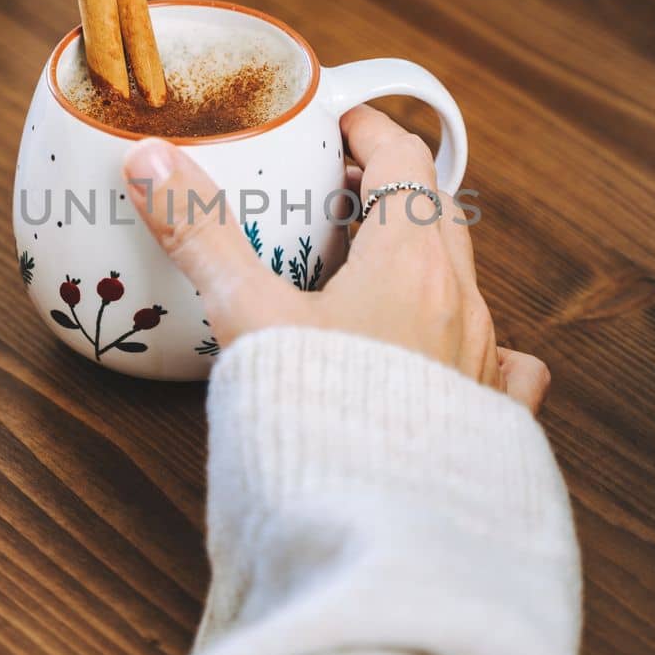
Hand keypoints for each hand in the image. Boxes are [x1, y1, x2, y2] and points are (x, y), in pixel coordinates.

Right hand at [122, 105, 549, 409]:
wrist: (374, 530)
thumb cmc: (315, 417)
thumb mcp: (247, 316)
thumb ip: (200, 235)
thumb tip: (153, 161)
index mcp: (412, 261)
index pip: (406, 160)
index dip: (372, 131)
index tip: (340, 124)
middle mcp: (461, 303)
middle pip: (438, 214)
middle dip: (393, 189)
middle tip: (339, 189)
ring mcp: (481, 361)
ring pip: (463, 283)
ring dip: (422, 259)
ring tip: (366, 268)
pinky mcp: (487, 418)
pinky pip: (502, 362)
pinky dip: (475, 340)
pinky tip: (450, 353)